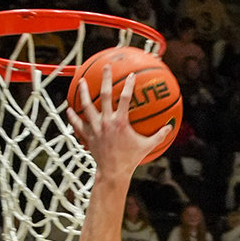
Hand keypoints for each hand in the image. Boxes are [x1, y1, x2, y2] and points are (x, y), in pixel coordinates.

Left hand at [65, 64, 174, 178]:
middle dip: (105, 79)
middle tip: (106, 68)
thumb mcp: (147, 147)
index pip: (125, 98)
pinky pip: (78, 123)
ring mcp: (95, 127)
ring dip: (84, 92)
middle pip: (104, 95)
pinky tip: (69, 108)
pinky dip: (73, 116)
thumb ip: (159, 136)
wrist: (113, 172)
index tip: (131, 76)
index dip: (128, 85)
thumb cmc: (131, 159)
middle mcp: (106, 121)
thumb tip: (170, 127)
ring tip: (82, 81)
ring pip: (86, 105)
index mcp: (120, 122)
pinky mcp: (88, 135)